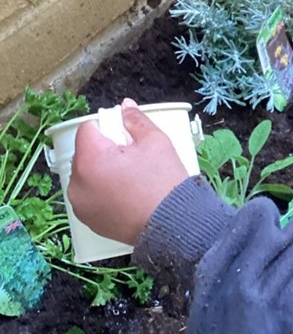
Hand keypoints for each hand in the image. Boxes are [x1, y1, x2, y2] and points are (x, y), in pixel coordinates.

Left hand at [68, 99, 189, 245]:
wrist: (173, 225)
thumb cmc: (164, 183)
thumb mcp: (156, 142)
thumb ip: (136, 121)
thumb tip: (126, 107)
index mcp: (90, 159)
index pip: (88, 129)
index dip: (108, 128)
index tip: (127, 138)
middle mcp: (78, 183)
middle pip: (85, 153)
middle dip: (105, 152)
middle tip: (134, 160)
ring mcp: (81, 204)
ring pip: (87, 175)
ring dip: (102, 172)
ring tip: (131, 180)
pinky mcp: (89, 220)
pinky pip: (91, 196)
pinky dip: (104, 192)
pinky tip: (127, 196)